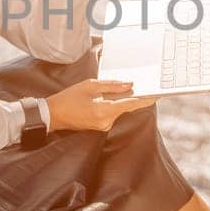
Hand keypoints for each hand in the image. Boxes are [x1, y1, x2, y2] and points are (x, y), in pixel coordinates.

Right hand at [45, 78, 160, 131]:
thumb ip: (111, 86)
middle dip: (129, 96)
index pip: (130, 104)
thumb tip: (129, 85)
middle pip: (125, 107)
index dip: (144, 99)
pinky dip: (112, 105)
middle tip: (134, 84)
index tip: (156, 95)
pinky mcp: (100, 126)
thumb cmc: (69, 98)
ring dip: (118, 100)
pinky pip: (111, 114)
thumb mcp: (90, 86)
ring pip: (118, 110)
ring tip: (111, 89)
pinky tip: (104, 98)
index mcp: (104, 110)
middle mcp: (106, 121)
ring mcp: (103, 126)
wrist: (53, 114)